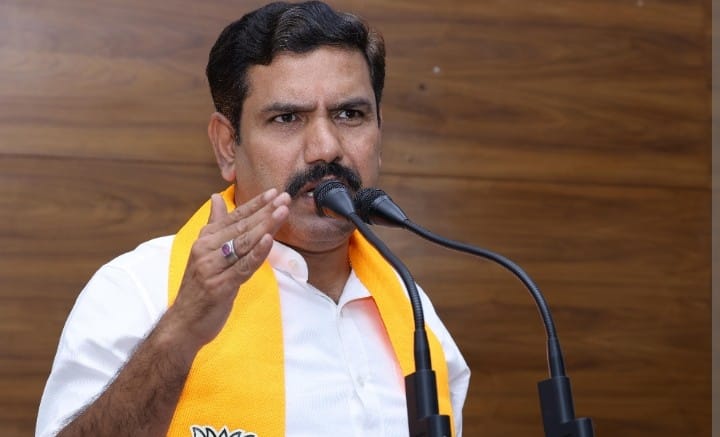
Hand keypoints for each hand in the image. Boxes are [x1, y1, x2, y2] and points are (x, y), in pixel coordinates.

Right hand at [165, 188, 289, 356]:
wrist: (184, 322)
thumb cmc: (199, 287)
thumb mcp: (205, 252)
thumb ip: (214, 224)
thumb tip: (216, 197)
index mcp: (204, 240)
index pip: (234, 217)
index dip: (255, 204)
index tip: (274, 192)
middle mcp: (206, 250)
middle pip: (241, 227)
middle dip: (265, 211)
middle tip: (285, 198)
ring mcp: (212, 268)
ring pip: (243, 244)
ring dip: (265, 226)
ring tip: (282, 212)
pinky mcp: (220, 286)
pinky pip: (243, 267)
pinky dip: (257, 253)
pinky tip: (269, 240)